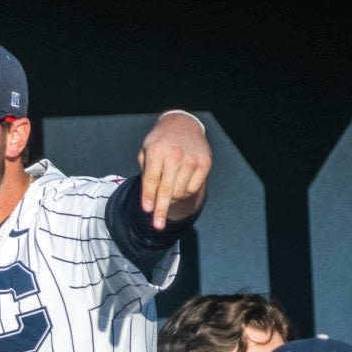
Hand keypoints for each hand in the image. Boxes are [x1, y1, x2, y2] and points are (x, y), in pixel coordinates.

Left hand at [137, 111, 212, 228]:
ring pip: (180, 192)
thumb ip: (146, 173)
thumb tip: (149, 199)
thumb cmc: (160, 143)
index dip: (149, 196)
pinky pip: (193, 188)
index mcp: (157, 151)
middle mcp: (175, 155)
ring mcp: (192, 159)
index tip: (147, 210)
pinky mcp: (204, 163)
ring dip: (172, 197)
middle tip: (157, 226)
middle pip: (167, 189)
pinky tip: (180, 182)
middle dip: (161, 210)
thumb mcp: (146, 152)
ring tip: (168, 188)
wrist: (182, 125)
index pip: (152, 179)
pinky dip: (185, 192)